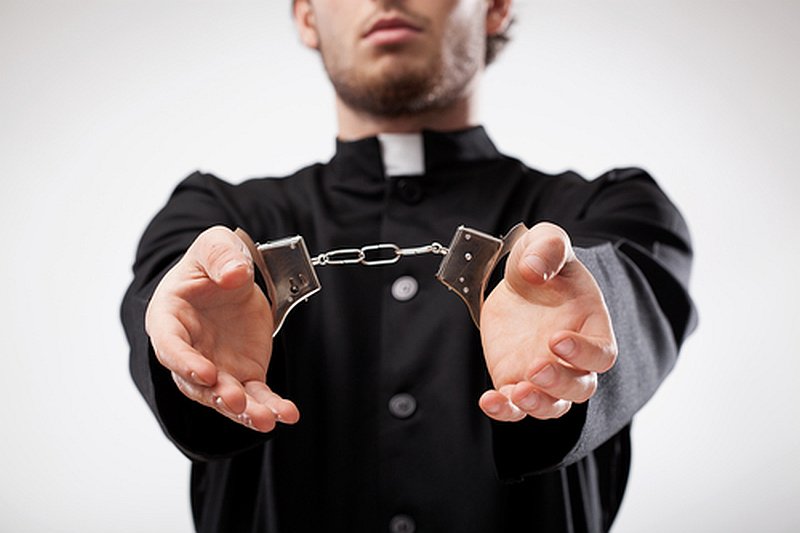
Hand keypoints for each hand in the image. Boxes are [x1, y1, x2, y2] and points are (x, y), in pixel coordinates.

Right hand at [144, 226, 299, 431]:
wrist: (233, 277)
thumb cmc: (213, 261)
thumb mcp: (214, 244)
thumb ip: (220, 255)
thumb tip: (234, 274)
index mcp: (169, 319)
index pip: (170, 347)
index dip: (185, 362)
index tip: (206, 373)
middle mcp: (188, 351)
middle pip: (196, 383)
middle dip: (216, 394)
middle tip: (237, 401)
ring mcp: (215, 367)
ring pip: (226, 397)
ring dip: (245, 411)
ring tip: (268, 419)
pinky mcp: (243, 373)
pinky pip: (256, 396)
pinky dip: (271, 406)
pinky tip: (288, 414)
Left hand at [479, 222, 616, 421]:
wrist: (516, 282)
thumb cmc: (542, 262)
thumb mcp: (546, 242)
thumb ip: (547, 248)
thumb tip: (533, 269)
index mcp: (592, 327)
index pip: (602, 353)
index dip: (584, 353)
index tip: (557, 339)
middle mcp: (573, 359)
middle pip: (580, 387)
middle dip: (560, 382)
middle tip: (536, 367)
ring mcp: (544, 374)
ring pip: (553, 405)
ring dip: (537, 403)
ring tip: (516, 392)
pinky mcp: (514, 381)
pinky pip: (514, 407)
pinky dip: (503, 410)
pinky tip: (488, 401)